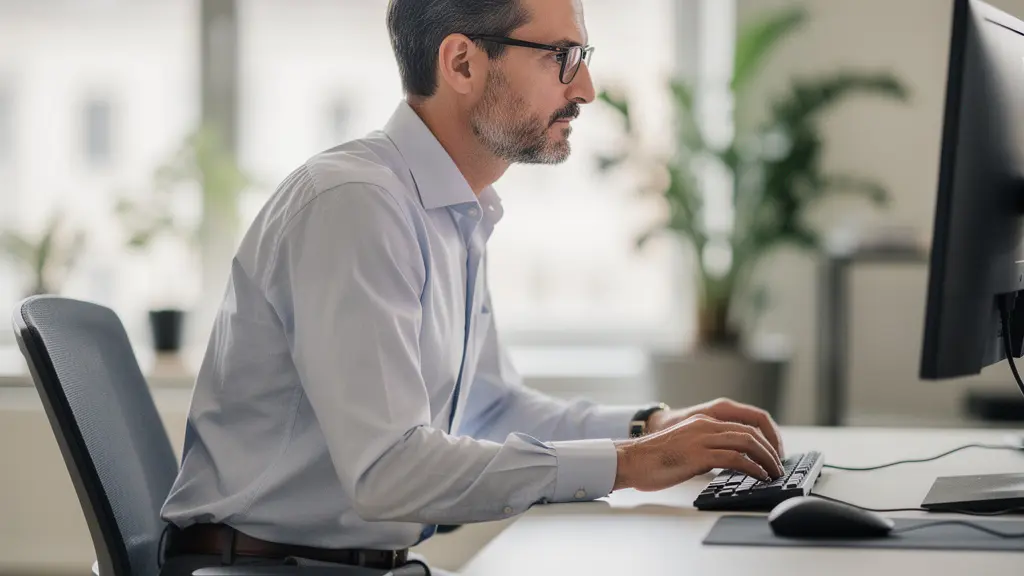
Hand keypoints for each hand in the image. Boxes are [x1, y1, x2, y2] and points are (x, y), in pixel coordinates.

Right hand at [613, 414, 784, 491]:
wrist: (632, 460)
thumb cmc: (654, 459)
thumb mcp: (684, 446)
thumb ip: (704, 448)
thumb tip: (725, 462)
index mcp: (702, 421)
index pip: (742, 425)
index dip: (762, 440)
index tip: (771, 455)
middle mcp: (705, 425)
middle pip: (749, 432)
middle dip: (769, 449)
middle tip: (778, 466)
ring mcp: (702, 438)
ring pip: (746, 442)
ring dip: (765, 459)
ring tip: (773, 473)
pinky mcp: (699, 455)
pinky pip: (735, 459)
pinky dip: (752, 468)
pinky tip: (759, 477)